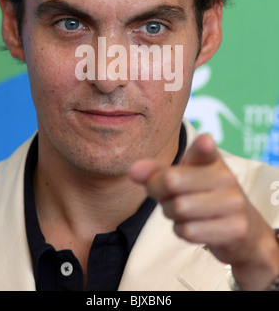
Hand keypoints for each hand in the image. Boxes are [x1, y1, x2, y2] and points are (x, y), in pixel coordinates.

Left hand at [129, 134, 278, 289]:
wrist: (241, 229)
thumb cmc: (201, 196)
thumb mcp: (179, 179)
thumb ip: (155, 172)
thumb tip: (133, 170)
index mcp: (211, 159)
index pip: (205, 149)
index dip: (203, 146)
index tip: (204, 142)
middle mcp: (226, 177)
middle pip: (171, 181)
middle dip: (161, 194)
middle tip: (170, 197)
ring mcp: (233, 203)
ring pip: (178, 209)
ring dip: (172, 215)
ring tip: (184, 212)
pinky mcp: (235, 229)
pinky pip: (189, 231)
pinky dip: (182, 231)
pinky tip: (194, 226)